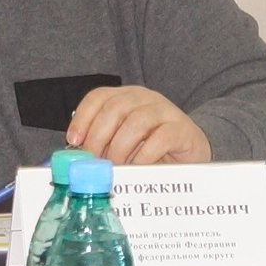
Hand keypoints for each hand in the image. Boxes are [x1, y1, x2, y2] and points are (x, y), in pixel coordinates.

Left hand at [67, 85, 210, 165]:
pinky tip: (138, 168)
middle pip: (115, 108)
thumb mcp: (122, 144)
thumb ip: (102, 145)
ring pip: (137, 121)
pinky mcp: (182, 129)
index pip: (99, 97)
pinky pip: (161, 138)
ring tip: (117, 167)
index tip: (74, 140)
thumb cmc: (151, 150)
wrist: (190, 154)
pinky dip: (144, 156)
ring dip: (121, 148)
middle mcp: (145, 98)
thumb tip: (78, 158)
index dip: (83, 117)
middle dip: (99, 137)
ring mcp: (165, 111)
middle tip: (95, 161)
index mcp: (126, 97)